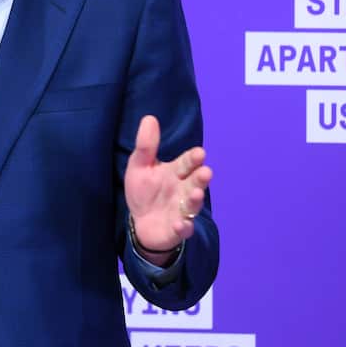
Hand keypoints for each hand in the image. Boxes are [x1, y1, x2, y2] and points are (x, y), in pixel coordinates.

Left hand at [124, 115, 211, 261]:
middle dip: (201, 177)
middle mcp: (184, 190)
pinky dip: (183, 226)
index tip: (199, 153)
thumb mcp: (140, 166)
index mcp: (176, 173)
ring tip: (196, 194)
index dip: (193, 159)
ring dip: (195, 200)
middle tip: (205, 172)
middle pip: (195, 182)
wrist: (140, 222)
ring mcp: (182, 210)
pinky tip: (179, 223)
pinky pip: (183, 228)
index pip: (187, 163)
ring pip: (192, 204)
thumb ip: (146, 145)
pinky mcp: (177, 228)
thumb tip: (149, 118)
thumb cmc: (144, 191)